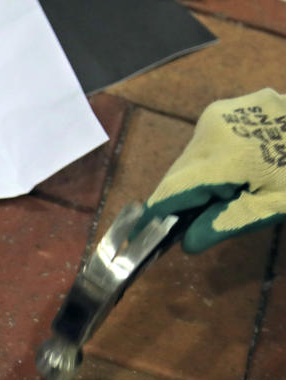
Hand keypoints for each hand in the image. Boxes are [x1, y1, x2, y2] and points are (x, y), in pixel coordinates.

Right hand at [135, 88, 285, 252]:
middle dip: (184, 199)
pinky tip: (240, 169)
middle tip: (199, 220)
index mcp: (222, 154)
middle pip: (181, 172)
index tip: (138, 236)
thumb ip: (225, 223)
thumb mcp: (274, 206)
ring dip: (199, 179)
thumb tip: (186, 243)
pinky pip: (211, 140)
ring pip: (194, 156)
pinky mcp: (234, 105)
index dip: (155, 216)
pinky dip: (215, 161)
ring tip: (229, 191)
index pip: (171, 192)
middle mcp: (212, 126)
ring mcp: (224, 110)